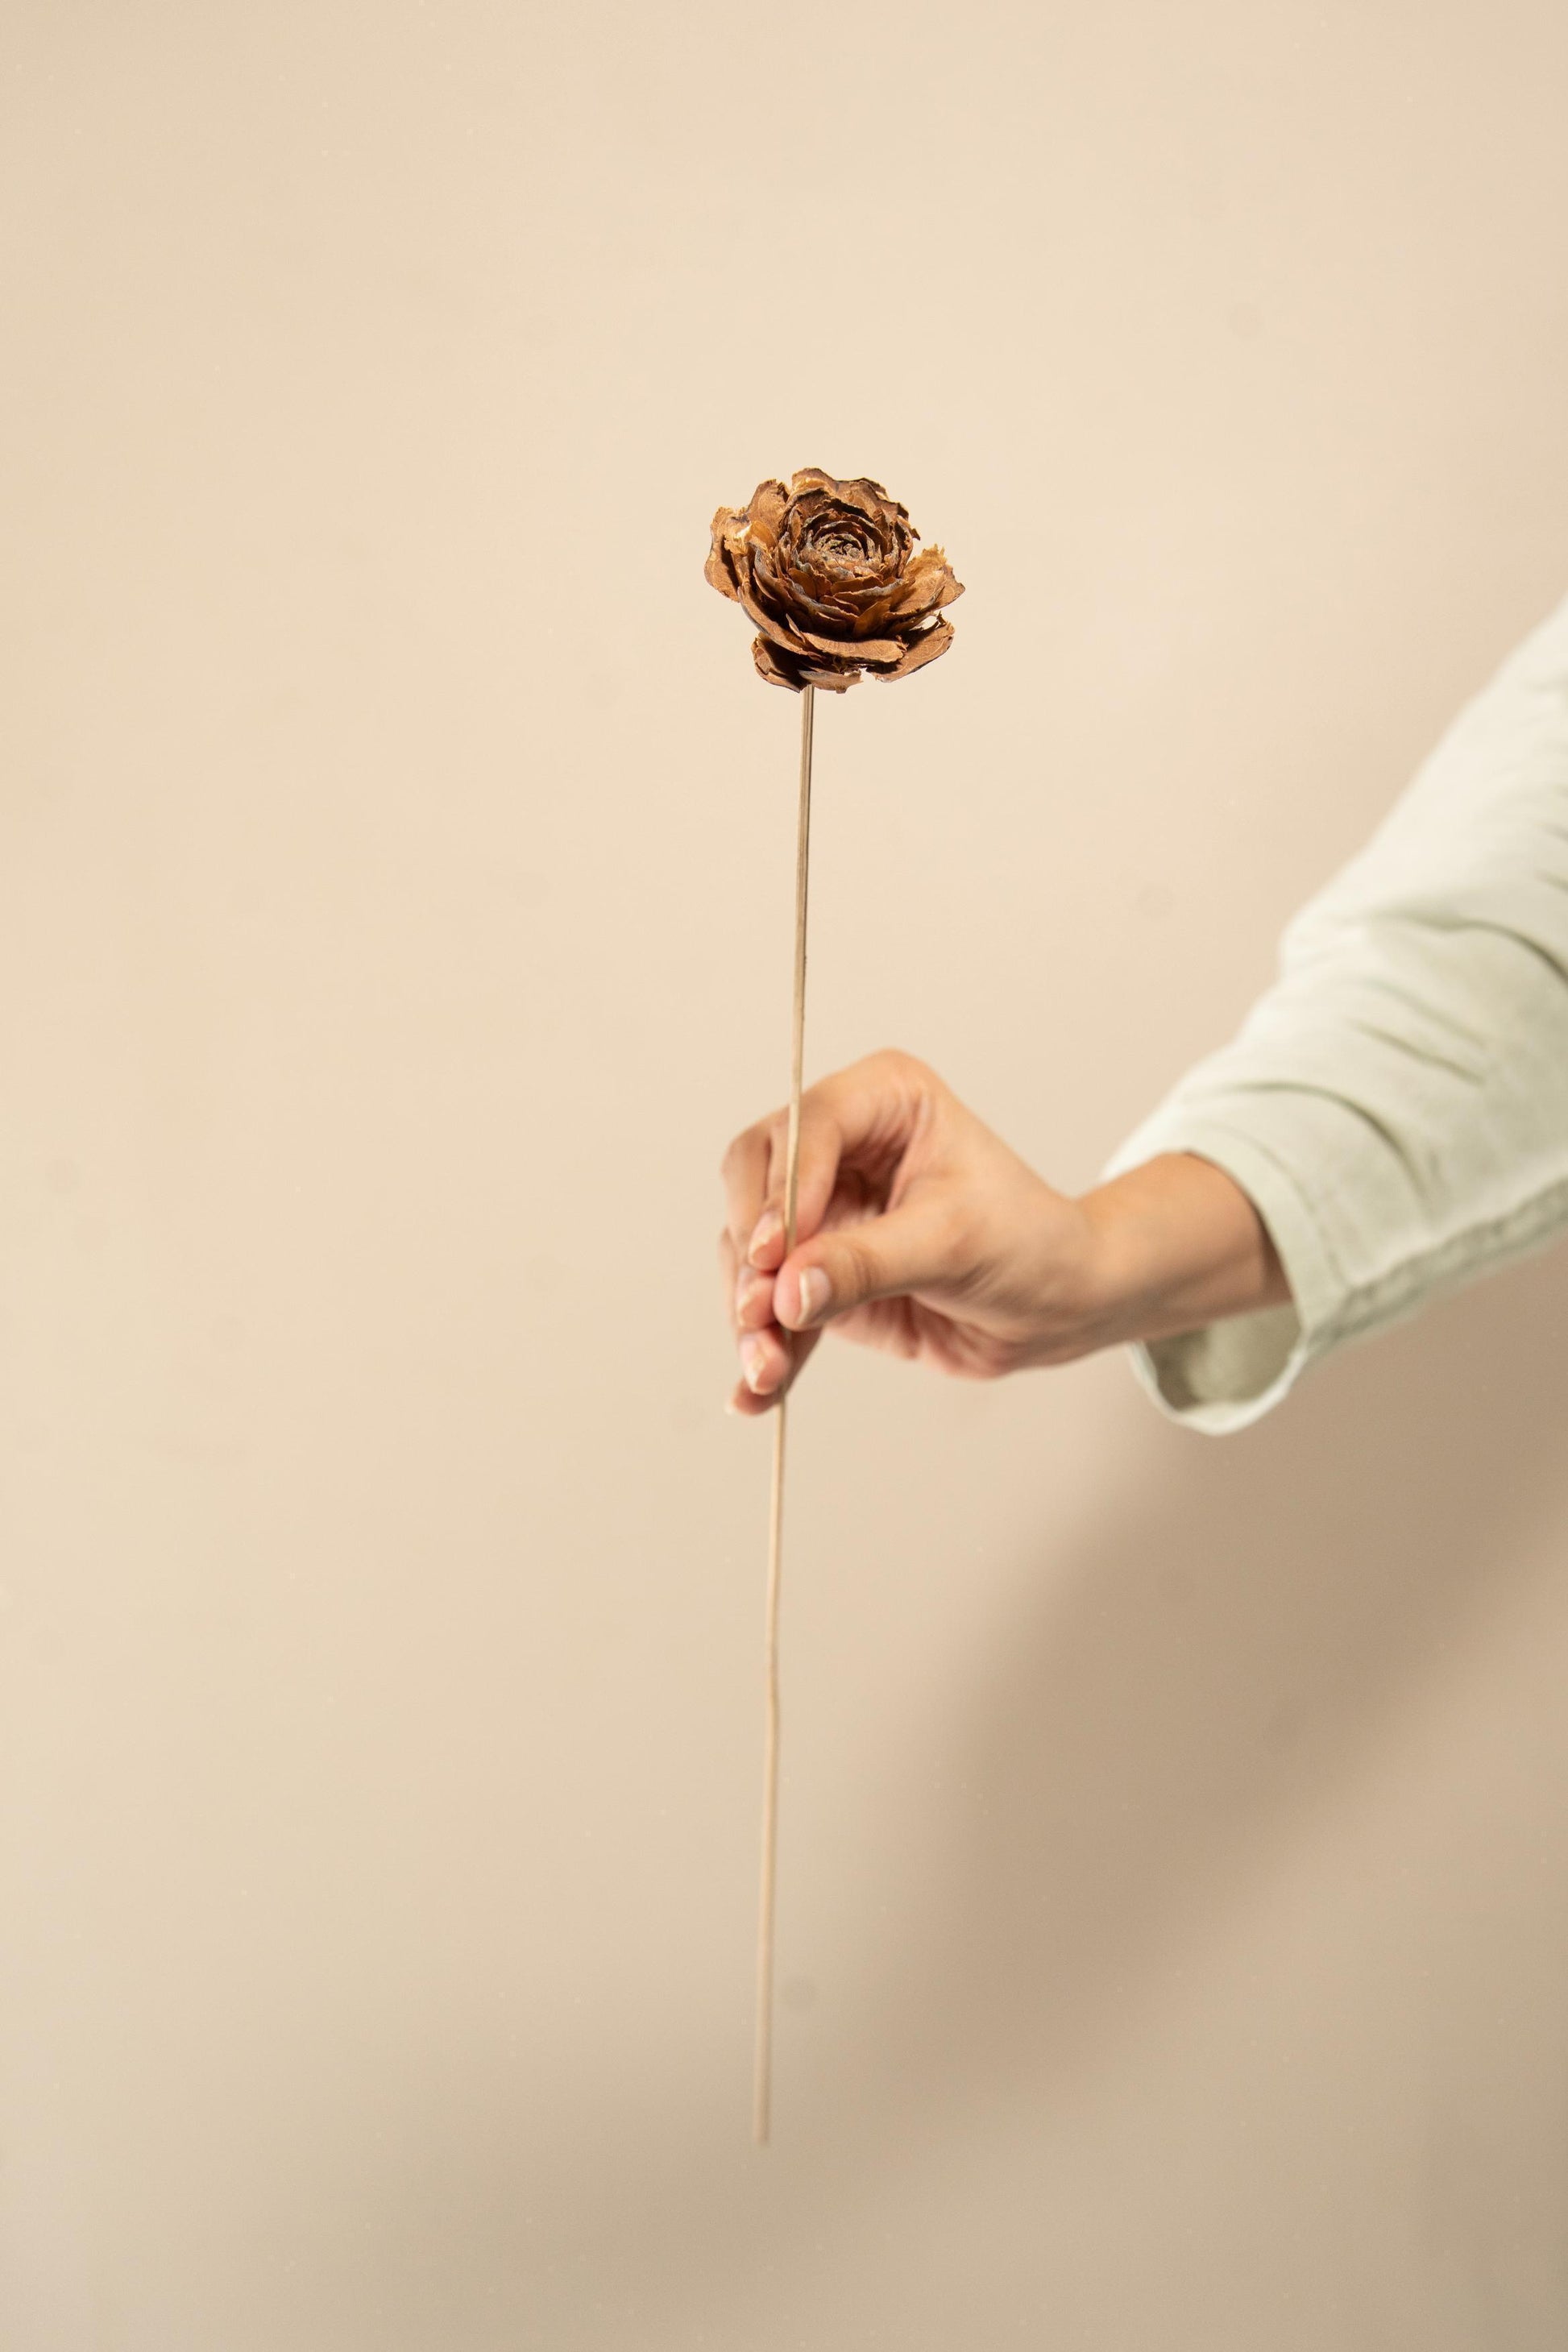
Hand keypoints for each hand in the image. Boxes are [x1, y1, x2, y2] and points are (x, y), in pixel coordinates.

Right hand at [717, 1050, 1286, 1414]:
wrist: (1058, 1306)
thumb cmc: (1030, 1244)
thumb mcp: (952, 1244)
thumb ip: (866, 1263)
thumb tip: (787, 1292)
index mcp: (882, 1100)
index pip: (804, 1131)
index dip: (781, 1193)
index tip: (775, 1255)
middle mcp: (840, 1146)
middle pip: (754, 1184)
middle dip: (752, 1256)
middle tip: (758, 1313)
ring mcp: (824, 1210)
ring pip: (751, 1252)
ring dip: (751, 1314)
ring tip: (765, 1369)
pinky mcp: (819, 1272)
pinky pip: (774, 1308)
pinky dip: (765, 1350)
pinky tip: (752, 1395)